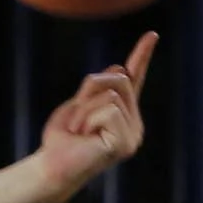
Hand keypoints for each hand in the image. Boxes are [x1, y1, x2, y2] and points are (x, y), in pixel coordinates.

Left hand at [34, 31, 154, 194]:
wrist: (50, 167)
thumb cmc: (61, 139)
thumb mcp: (78, 104)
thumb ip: (97, 89)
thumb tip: (119, 69)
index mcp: (123, 115)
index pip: (134, 80)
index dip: (142, 55)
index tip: (152, 35)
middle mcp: (133, 125)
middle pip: (120, 78)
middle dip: (91, 87)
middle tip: (76, 117)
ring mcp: (132, 136)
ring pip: (112, 93)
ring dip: (85, 107)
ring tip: (79, 130)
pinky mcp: (125, 143)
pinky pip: (108, 109)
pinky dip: (88, 118)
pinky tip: (84, 136)